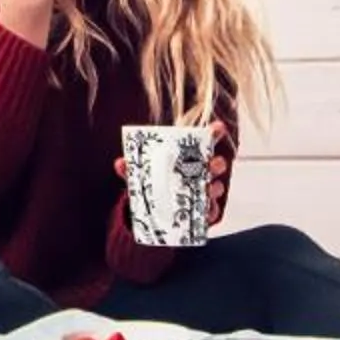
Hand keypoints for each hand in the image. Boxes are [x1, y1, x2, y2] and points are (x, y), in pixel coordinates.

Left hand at [114, 128, 231, 222]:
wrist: (154, 212)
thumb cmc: (152, 185)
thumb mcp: (140, 175)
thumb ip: (132, 169)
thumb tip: (120, 163)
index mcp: (188, 158)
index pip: (206, 142)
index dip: (214, 133)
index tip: (219, 127)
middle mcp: (201, 173)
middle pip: (216, 165)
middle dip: (216, 163)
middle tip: (211, 164)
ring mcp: (204, 192)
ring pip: (216, 188)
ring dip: (215, 187)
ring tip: (208, 189)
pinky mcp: (204, 212)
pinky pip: (212, 212)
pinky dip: (211, 211)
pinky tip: (206, 211)